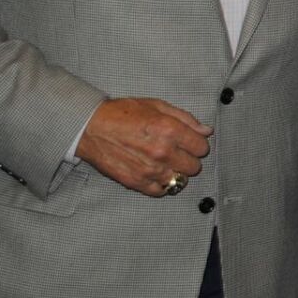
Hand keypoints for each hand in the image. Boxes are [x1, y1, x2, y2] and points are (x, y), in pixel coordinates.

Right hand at [76, 98, 212, 196]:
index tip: (190, 143)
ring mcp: (149, 170)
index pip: (202, 148)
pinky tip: (156, 173)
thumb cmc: (123, 113)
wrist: (91, 127)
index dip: (198, 144)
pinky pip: (161, 191)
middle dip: (189, 159)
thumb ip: (185, 119)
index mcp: (170, 130)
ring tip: (165, 162)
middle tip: (178, 152)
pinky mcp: (136, 182)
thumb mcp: (157, 106)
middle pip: (194, 167)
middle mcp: (162, 152)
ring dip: (176, 172)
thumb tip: (206, 131)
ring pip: (180, 181)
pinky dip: (162, 184)